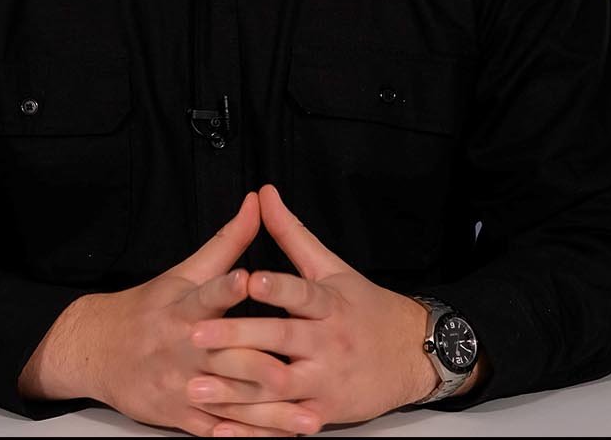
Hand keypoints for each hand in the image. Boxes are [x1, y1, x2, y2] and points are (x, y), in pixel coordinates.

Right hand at [19, 191, 308, 436]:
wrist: (96, 351)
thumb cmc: (147, 309)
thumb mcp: (182, 273)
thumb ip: (226, 243)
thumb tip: (256, 203)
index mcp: (182, 309)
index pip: (205, 295)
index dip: (225, 288)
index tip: (247, 280)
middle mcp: (181, 349)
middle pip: (223, 359)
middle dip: (259, 367)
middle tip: (293, 372)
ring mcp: (181, 387)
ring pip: (229, 402)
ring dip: (270, 415)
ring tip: (307, 420)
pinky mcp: (180, 416)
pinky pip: (219, 431)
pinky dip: (250, 437)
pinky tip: (280, 439)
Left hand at [186, 184, 437, 428]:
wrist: (413, 354)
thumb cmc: (366, 308)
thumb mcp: (332, 268)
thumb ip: (293, 235)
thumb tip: (266, 194)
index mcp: (329, 304)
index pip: (302, 293)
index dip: (276, 287)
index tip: (248, 279)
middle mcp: (328, 342)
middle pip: (282, 340)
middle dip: (238, 338)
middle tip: (197, 336)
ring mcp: (327, 379)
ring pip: (279, 386)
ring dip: (236, 389)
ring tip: (197, 386)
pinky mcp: (325, 411)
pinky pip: (285, 422)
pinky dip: (254, 427)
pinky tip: (223, 428)